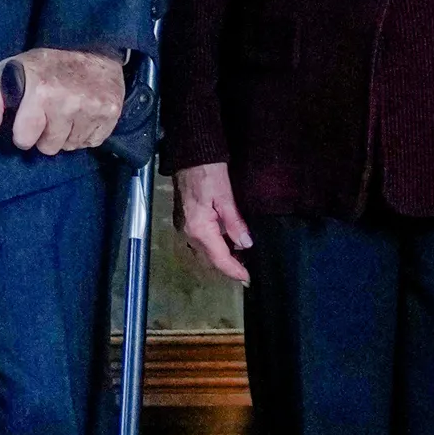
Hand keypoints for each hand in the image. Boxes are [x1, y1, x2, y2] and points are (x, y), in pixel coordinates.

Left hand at [0, 46, 124, 154]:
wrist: (92, 47)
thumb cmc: (46, 64)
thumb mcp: (11, 71)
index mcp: (41, 91)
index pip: (25, 139)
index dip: (23, 134)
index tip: (27, 123)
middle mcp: (68, 102)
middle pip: (48, 148)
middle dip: (45, 136)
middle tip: (49, 114)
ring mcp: (92, 109)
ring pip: (70, 147)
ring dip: (65, 135)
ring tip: (67, 111)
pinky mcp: (110, 114)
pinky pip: (91, 143)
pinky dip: (85, 133)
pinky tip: (82, 114)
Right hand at [174, 162, 252, 286]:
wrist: (190, 155)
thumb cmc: (209, 172)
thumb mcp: (226, 196)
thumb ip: (235, 223)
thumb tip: (246, 244)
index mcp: (200, 229)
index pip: (219, 258)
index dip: (235, 271)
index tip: (248, 279)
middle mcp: (189, 233)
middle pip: (210, 260)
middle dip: (228, 267)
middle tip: (247, 269)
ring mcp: (185, 228)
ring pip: (204, 253)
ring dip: (221, 258)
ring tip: (241, 257)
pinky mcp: (185, 222)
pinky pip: (200, 243)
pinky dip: (214, 248)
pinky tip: (227, 242)